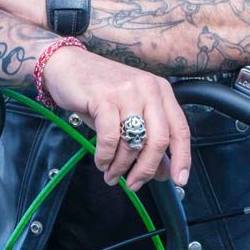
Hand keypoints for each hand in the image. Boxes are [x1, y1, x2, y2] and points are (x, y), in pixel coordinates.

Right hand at [43, 45, 190, 190]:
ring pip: (134, 142)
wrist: (67, 65)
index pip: (180, 130)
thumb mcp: (130, 114)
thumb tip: (162, 172)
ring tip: (111, 175)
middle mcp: (149, 89)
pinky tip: (101, 161)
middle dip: (146, 169)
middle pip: (159, 140)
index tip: (180, 180)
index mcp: (161, 92)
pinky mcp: (104, 97)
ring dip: (121, 166)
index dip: (182, 158)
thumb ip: (148, 140)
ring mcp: (127, 92)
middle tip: (134, 184)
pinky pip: (111, 137)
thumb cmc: (100, 92)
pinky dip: (106, 156)